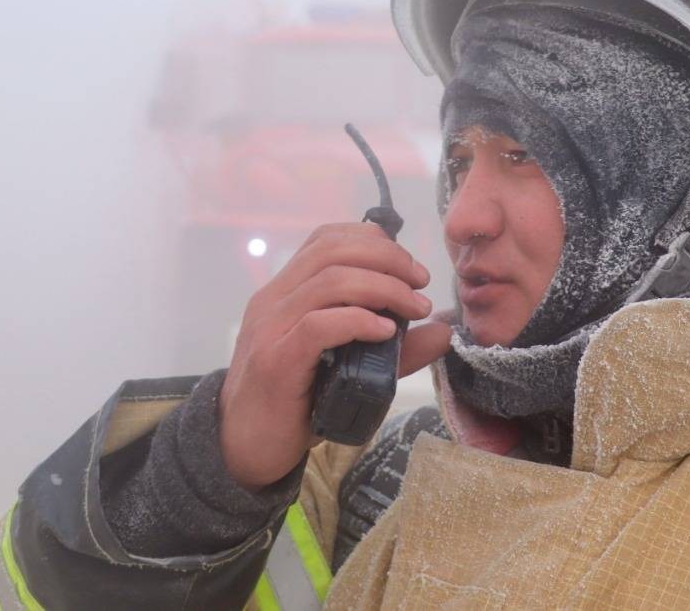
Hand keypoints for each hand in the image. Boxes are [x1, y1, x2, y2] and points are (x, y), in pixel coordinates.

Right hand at [218, 222, 452, 489]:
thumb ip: (395, 349)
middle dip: (387, 258)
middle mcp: (273, 300)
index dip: (373, 241)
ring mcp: (271, 328)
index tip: (409, 267)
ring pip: (329, 282)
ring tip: (415, 309)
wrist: (246, 449)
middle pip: (332, 251)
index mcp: (285, 290)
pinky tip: (386, 331)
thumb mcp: (352, 368)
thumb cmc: (298, 404)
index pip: (326, 239)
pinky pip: (319, 325)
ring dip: (384, 288)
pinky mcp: (276, 361)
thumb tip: (443, 329)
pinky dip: (359, 321)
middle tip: (421, 283)